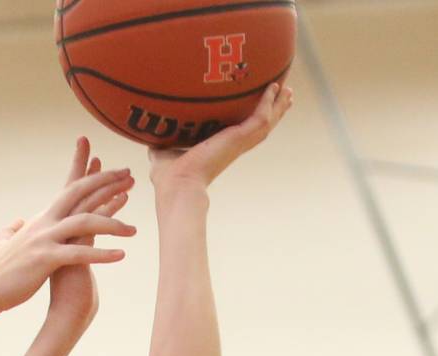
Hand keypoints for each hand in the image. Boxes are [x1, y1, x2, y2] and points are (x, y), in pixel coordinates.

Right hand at [0, 139, 135, 317]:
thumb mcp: (4, 245)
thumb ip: (11, 231)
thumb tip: (15, 224)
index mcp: (41, 220)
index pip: (69, 190)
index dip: (91, 176)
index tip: (112, 168)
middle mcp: (44, 223)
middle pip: (80, 193)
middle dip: (107, 183)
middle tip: (131, 176)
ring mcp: (44, 240)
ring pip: (84, 223)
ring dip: (112, 224)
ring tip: (134, 230)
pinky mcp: (45, 260)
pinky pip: (79, 254)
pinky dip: (101, 254)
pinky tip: (121, 255)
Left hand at [149, 83, 292, 196]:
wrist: (177, 185)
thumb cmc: (168, 177)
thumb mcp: (162, 153)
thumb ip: (161, 143)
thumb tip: (149, 137)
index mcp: (219, 149)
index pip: (240, 132)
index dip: (250, 119)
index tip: (258, 107)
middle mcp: (233, 146)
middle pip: (260, 126)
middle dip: (273, 110)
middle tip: (285, 94)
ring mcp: (240, 143)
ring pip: (267, 122)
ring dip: (278, 106)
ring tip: (288, 91)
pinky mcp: (240, 138)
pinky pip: (261, 117)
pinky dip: (269, 103)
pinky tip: (274, 88)